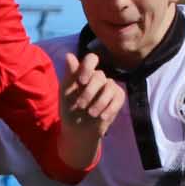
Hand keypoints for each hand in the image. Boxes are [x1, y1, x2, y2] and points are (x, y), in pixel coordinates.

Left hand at [57, 51, 123, 166]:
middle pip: (99, 75)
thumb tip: (68, 55)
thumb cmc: (70, 109)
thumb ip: (69, 75)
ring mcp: (109, 86)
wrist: (79, 130)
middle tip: (81, 105)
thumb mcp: (66, 93)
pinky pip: (118, 97)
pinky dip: (110, 108)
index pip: (91, 59)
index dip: (88, 67)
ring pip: (110, 86)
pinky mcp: (118, 97)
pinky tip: (102, 117)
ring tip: (91, 114)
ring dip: (99, 102)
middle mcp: (98, 77)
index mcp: (85, 72)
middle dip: (89, 92)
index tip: (81, 82)